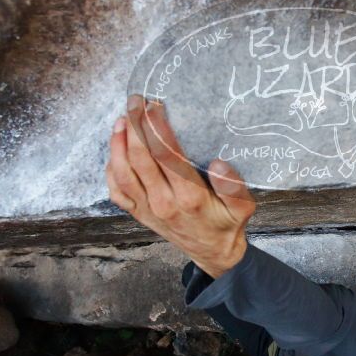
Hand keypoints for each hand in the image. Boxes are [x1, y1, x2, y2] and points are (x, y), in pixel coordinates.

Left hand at [106, 95, 255, 277]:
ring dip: (118, 144)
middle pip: (140, 159)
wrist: (213, 254)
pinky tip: (115, 150)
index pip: (166, 155)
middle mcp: (163, 202)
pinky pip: (116, 191)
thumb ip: (234, 186)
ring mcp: (147, 209)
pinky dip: (111, 169)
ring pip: (123, 173)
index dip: (156, 127)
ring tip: (121, 120)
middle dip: (135, 126)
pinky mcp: (138, 214)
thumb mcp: (243, 207)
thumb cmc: (227, 224)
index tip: (154, 104)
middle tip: (134, 101)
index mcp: (189, 197)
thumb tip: (218, 164)